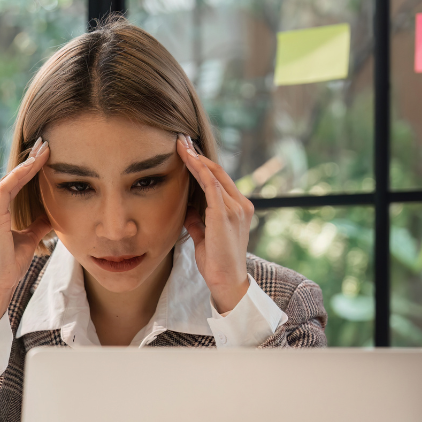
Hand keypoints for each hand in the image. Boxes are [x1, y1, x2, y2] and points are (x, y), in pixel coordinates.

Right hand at [0, 137, 52, 345]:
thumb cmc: (8, 268)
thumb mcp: (27, 240)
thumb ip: (36, 225)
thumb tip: (52, 214)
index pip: (7, 187)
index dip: (25, 170)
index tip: (41, 155)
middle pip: (7, 180)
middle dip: (28, 161)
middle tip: (45, 144)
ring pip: (7, 182)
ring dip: (28, 165)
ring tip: (44, 150)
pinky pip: (6, 190)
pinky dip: (21, 176)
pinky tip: (35, 165)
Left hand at [177, 134, 253, 313]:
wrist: (226, 281)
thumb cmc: (215, 261)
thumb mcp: (204, 236)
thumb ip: (198, 221)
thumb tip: (187, 210)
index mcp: (237, 208)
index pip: (218, 179)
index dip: (202, 164)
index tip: (186, 151)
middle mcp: (240, 204)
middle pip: (217, 172)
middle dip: (198, 155)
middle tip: (181, 140)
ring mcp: (235, 208)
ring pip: (214, 175)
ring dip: (196, 159)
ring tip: (182, 145)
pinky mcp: (225, 214)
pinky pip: (212, 186)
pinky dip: (200, 172)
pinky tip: (189, 160)